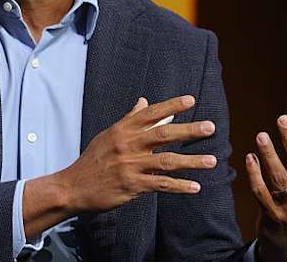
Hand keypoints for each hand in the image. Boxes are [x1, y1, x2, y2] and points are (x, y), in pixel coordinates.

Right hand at [56, 95, 217, 213]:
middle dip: (189, 130)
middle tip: (210, 127)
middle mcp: (128, 145)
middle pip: (163, 134)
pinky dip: (179, 186)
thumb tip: (143, 101)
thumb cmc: (93, 160)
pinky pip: (161, 184)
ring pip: (167, 161)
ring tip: (212, 160)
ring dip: (192, 161)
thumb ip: (129, 119)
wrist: (74, 186)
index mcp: (122, 129)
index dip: (171, 105)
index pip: (150, 113)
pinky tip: (195, 186)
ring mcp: (130, 165)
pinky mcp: (132, 185)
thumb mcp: (108, 135)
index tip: (190, 100)